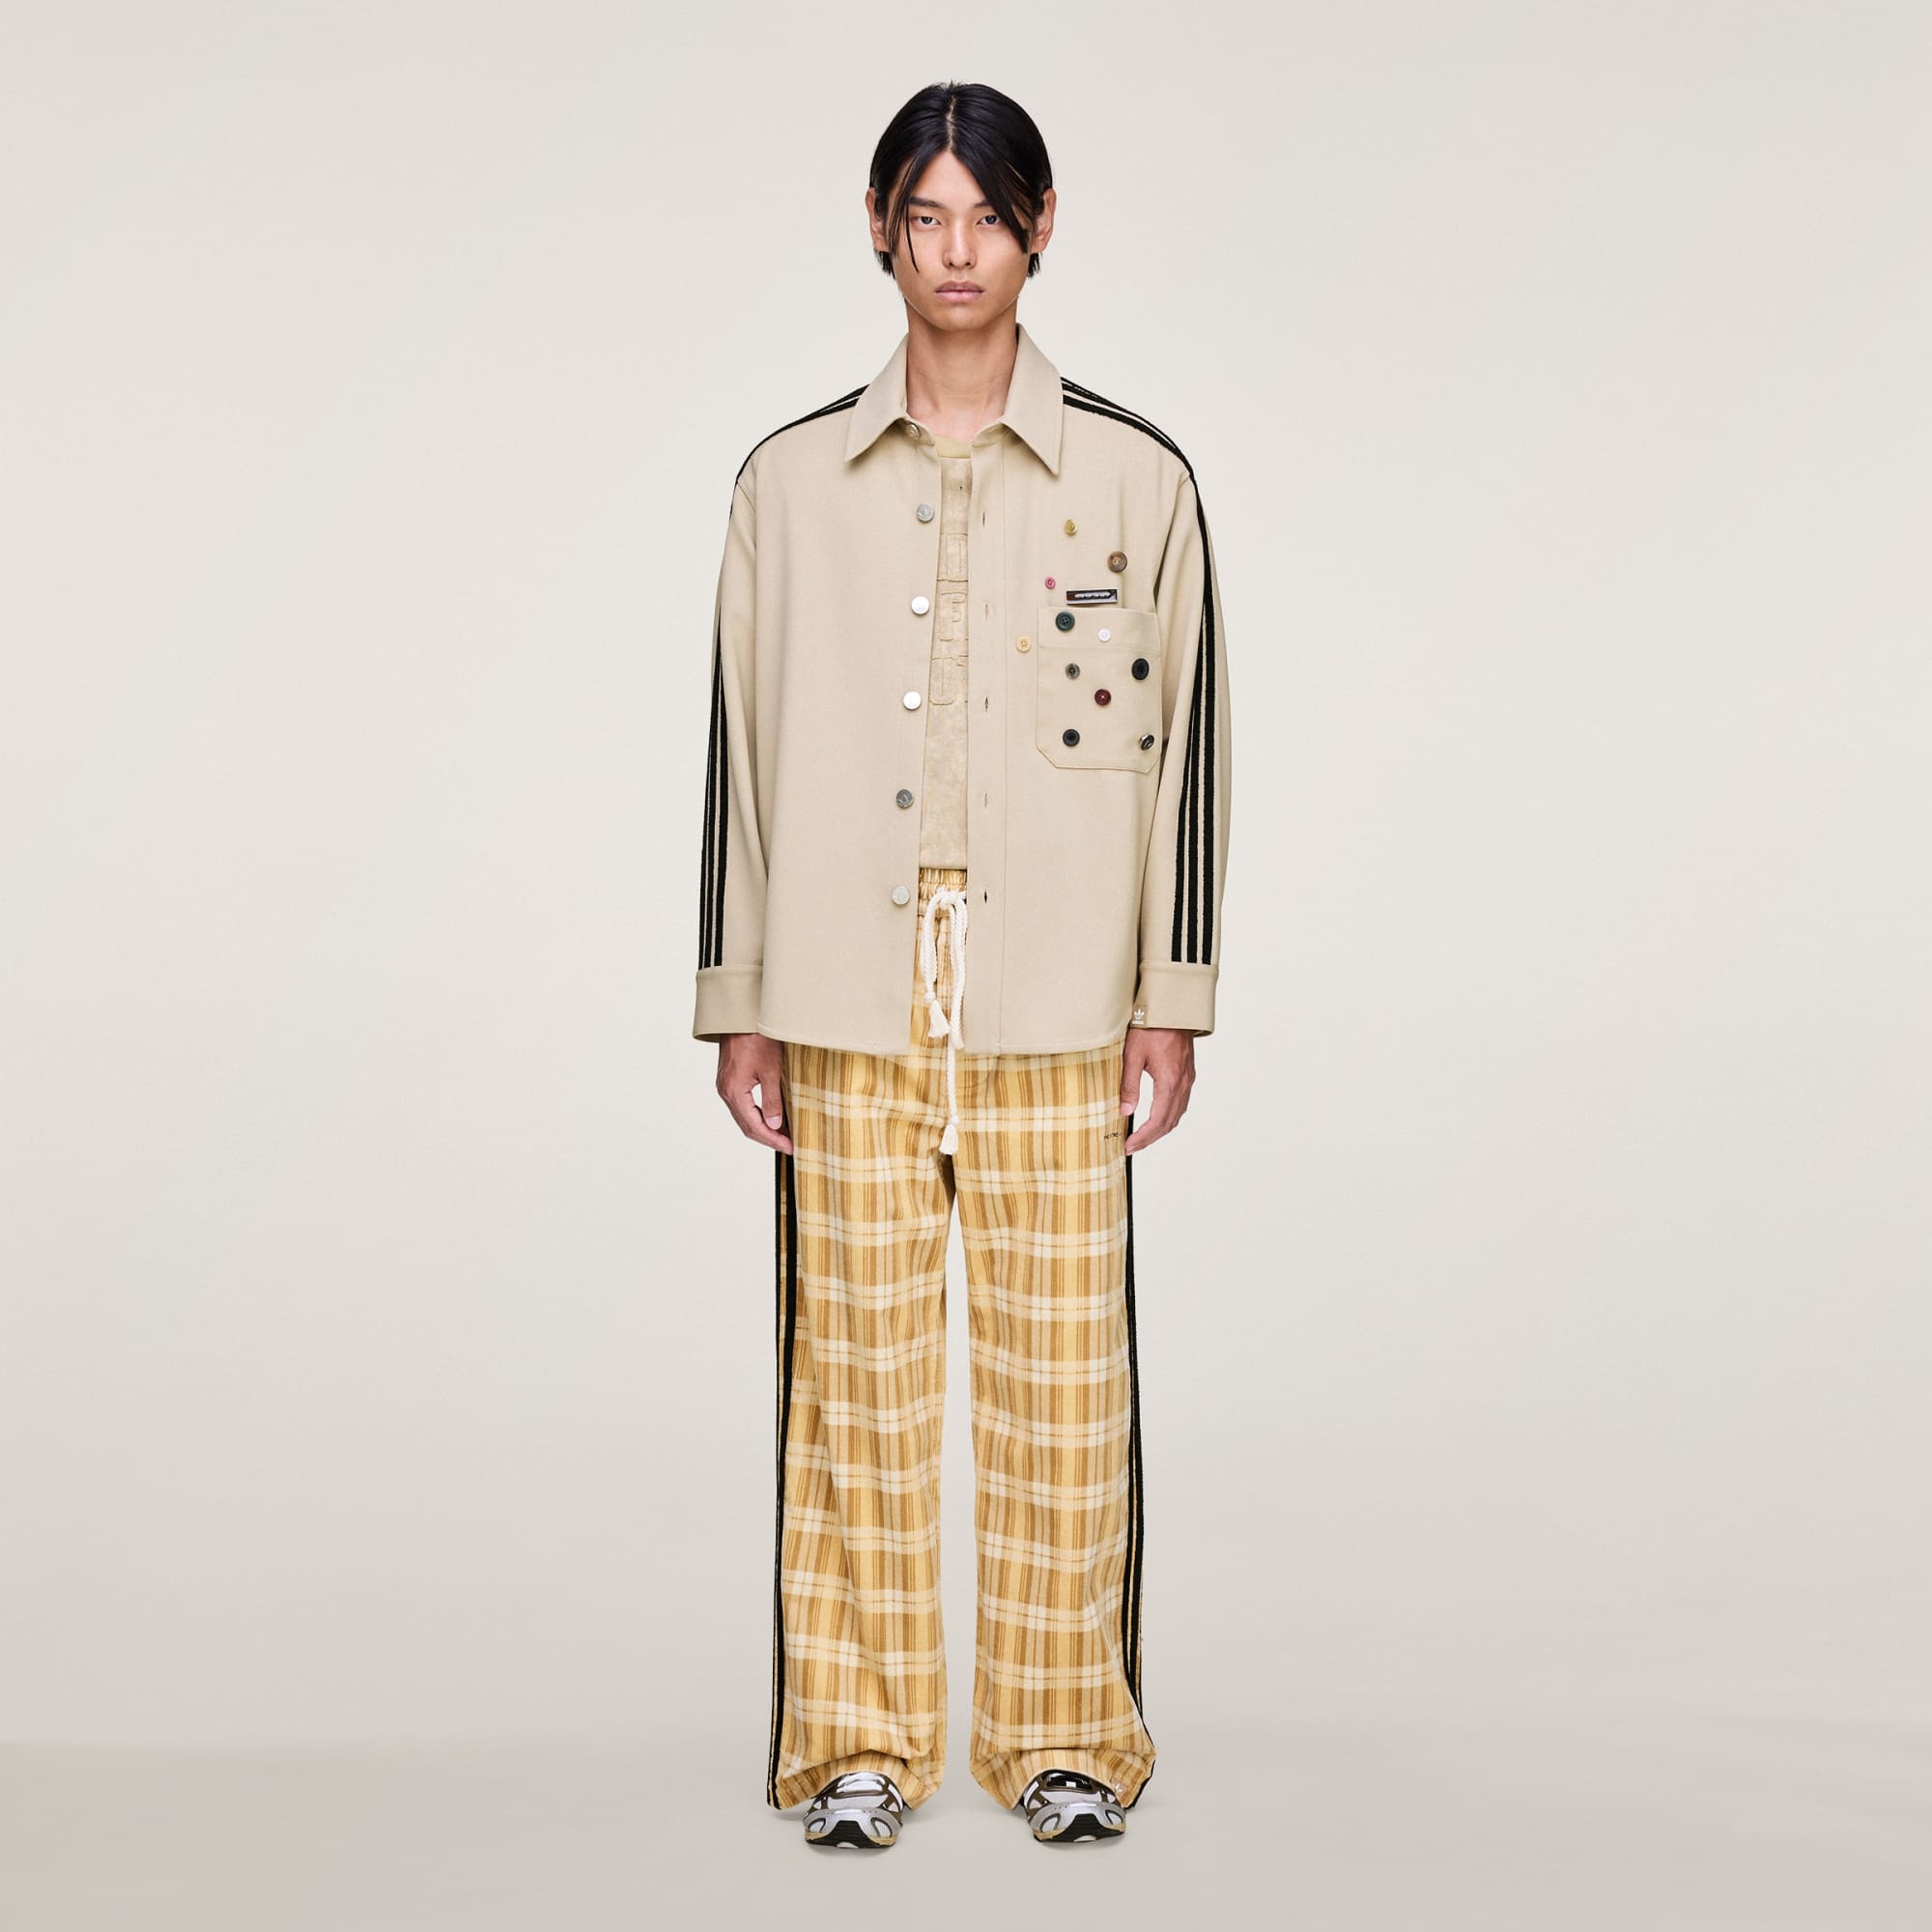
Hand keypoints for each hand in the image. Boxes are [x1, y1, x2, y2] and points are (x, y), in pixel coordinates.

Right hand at [716, 1033, 793, 1152]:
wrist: (741, 1016)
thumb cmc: (756, 1038)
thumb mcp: (771, 1070)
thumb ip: (772, 1099)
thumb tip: (775, 1124)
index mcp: (734, 1092)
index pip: (754, 1126)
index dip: (773, 1139)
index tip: (790, 1147)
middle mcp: (725, 1092)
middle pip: (746, 1126)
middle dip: (768, 1138)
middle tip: (789, 1145)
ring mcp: (725, 1086)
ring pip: (743, 1117)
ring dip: (762, 1128)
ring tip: (783, 1135)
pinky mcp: (729, 1080)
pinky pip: (741, 1106)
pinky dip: (756, 1116)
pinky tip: (771, 1117)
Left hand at [1120, 1026, 1195, 1152]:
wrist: (1173, 1007)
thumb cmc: (1152, 1026)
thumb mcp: (1133, 1055)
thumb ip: (1129, 1085)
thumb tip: (1125, 1111)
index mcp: (1169, 1082)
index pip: (1157, 1121)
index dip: (1143, 1138)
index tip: (1129, 1146)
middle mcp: (1183, 1084)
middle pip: (1169, 1123)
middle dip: (1150, 1138)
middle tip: (1132, 1146)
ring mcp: (1188, 1079)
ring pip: (1177, 1114)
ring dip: (1161, 1129)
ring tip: (1143, 1136)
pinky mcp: (1188, 1073)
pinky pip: (1181, 1103)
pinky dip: (1169, 1116)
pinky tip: (1157, 1116)